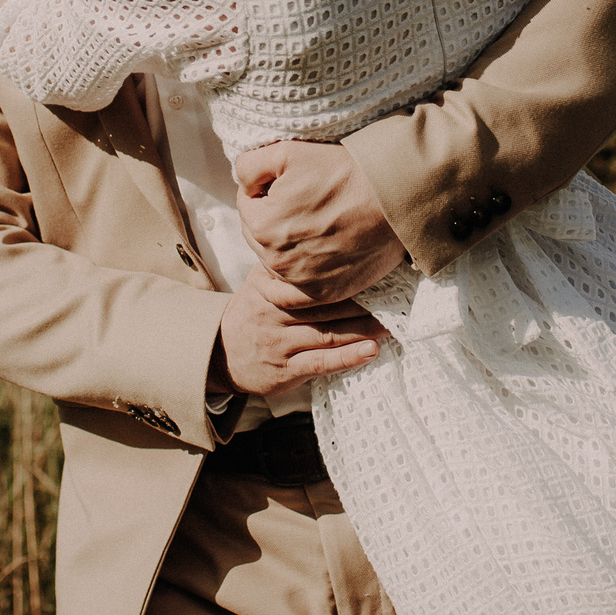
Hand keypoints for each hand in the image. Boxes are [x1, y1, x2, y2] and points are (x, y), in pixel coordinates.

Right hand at [211, 267, 384, 395]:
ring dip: (364, 327)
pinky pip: (320, 362)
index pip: (311, 276)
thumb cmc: (251, 314)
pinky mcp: (285, 370)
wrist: (217, 355)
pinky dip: (348, 356)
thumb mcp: (260, 283)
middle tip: (398, 292)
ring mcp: (279, 342)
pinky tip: (372, 349)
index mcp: (269, 286)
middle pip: (326, 303)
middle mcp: (273, 312)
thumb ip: (288, 268)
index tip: (375, 263)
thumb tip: (332, 244)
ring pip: (328, 332)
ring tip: (394, 320)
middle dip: (364, 298)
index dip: (345, 271)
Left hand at [234, 140, 406, 305]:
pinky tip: (320, 250)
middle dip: (274, 217)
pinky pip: (299, 285)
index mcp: (262, 225)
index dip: (267, 189)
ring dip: (288, 243)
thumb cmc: (342, 171)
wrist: (393, 198)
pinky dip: (303, 270)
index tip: (293, 182)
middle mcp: (275, 260)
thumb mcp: (287, 151)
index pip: (247, 204)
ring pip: (278, 259)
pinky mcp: (324, 292)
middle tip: (306, 201)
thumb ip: (249, 165)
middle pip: (260, 234)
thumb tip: (243, 183)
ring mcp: (300, 280)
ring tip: (317, 222)